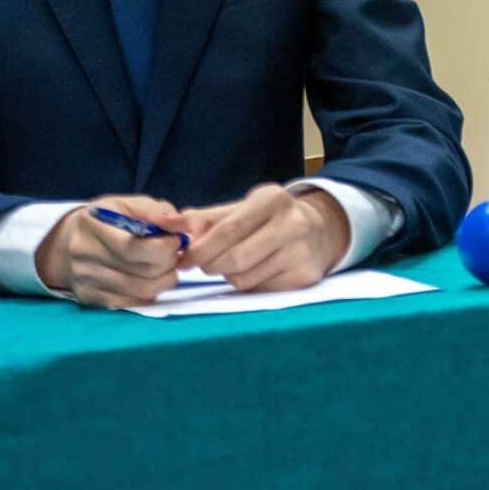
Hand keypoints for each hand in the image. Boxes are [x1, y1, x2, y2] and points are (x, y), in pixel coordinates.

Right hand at [38, 195, 189, 307]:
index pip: (134, 247)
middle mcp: (84, 253)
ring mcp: (84, 278)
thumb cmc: (109, 220)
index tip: (177, 239)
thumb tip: (181, 225)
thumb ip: (157, 211)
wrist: (69, 242)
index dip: (165, 246)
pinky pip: (132, 303)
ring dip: (164, 280)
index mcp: (92, 224)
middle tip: (174, 253)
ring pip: (142, 291)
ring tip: (165, 266)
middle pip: (143, 270)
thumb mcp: (129, 205)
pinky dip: (149, 294)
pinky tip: (150, 279)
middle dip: (170, 263)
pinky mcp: (89, 297)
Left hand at [183, 184, 349, 292]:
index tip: (184, 258)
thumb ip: (204, 218)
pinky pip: (259, 289)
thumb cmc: (270, 219)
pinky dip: (249, 284)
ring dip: (230, 276)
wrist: (320, 231)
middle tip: (206, 264)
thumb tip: (168, 222)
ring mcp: (301, 251)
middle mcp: (292, 223)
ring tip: (237, 263)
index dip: (201, 248)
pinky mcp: (304, 276)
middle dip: (211, 265)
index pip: (228, 230)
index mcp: (273, 199)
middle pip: (234, 258)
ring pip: (243, 278)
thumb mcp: (242, 209)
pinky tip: (257, 271)